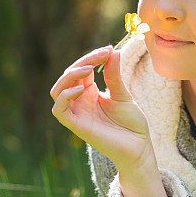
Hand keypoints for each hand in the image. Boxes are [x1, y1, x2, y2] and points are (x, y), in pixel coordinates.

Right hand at [50, 45, 152, 168]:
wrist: (138, 147)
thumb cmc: (132, 124)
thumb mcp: (123, 95)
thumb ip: (114, 76)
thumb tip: (113, 51)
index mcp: (90, 93)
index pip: (82, 69)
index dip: (92, 57)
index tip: (110, 49)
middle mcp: (80, 101)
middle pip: (68, 76)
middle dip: (84, 61)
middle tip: (103, 54)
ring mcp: (76, 113)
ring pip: (57, 90)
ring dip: (69, 76)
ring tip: (88, 68)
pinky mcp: (76, 125)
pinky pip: (58, 110)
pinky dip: (65, 96)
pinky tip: (82, 87)